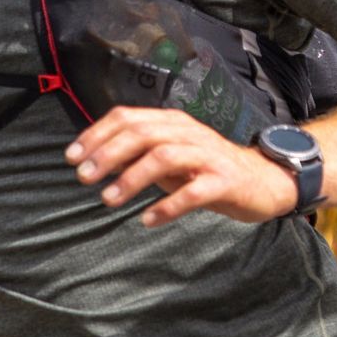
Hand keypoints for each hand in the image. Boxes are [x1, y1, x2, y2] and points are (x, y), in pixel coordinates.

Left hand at [65, 106, 298, 226]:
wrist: (264, 182)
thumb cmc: (208, 171)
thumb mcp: (170, 159)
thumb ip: (138, 155)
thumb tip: (95, 160)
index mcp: (172, 123)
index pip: (128, 117)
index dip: (96, 134)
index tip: (72, 157)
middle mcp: (189, 133)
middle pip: (142, 133)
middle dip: (107, 154)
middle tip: (84, 178)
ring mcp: (208, 156)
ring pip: (164, 157)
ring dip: (132, 178)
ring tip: (109, 199)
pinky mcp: (225, 181)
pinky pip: (193, 192)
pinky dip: (167, 206)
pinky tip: (148, 219)